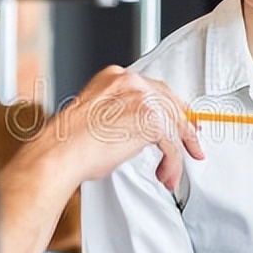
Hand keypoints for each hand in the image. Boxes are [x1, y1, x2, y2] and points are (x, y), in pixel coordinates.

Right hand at [39, 65, 203, 192]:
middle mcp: (131, 82)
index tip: (181, 120)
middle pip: (171, 104)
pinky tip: (166, 174)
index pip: (155, 89)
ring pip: (174, 126)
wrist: (60, 153)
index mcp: (116, 77)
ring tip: (173, 171)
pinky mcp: (151, 121)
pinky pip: (172, 146)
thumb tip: (140, 129)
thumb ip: (122, 112)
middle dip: (184, 128)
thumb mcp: (98, 114)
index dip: (172, 107)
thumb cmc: (70, 142)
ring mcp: (142, 99)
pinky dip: (172, 164)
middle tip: (192, 144)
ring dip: (177, 154)